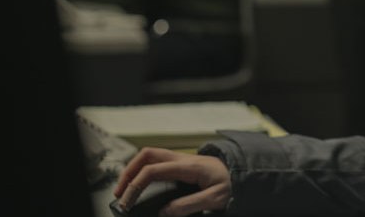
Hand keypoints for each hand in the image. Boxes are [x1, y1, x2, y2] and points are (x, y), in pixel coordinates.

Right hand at [113, 147, 230, 215]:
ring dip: (135, 168)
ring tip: (126, 188)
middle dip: (129, 171)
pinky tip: (141, 183)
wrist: (244, 171)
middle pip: (147, 155)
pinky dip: (144, 169)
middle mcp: (182, 159)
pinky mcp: (183, 164)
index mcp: (189, 166)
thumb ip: (189, 205)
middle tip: (120, 192)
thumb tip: (164, 212)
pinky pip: (158, 161)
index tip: (127, 200)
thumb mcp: (215, 199)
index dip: (136, 185)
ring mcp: (182, 159)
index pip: (153, 170)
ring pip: (151, 155)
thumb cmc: (232, 183)